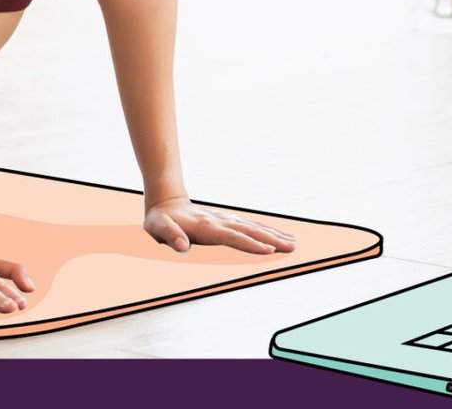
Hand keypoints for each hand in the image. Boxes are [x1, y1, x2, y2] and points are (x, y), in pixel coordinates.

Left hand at [143, 197, 298, 254]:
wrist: (166, 202)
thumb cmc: (160, 220)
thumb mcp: (157, 227)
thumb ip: (170, 235)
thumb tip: (182, 247)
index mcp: (205, 227)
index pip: (232, 237)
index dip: (249, 244)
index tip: (268, 250)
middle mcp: (220, 221)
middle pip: (249, 231)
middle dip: (271, 240)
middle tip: (292, 247)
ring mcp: (226, 220)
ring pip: (254, 228)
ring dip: (274, 235)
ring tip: (293, 243)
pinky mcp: (229, 221)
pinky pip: (251, 226)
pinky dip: (266, 231)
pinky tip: (280, 236)